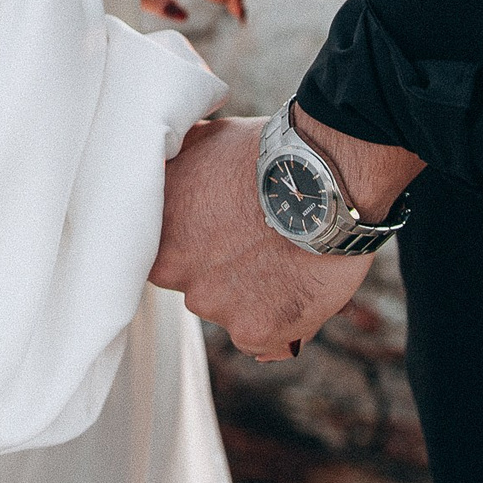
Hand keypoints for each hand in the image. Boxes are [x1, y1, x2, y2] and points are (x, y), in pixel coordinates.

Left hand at [151, 116, 374, 361]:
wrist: (323, 176)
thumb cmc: (266, 153)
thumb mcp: (202, 144)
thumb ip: (178, 170)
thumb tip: (163, 165)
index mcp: (158, 229)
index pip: (160, 252)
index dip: (192, 245)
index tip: (217, 236)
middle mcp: (175, 271)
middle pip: (194, 283)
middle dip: (222, 270)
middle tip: (257, 244)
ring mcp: (213, 304)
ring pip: (229, 310)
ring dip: (252, 294)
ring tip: (287, 259)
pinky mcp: (254, 330)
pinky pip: (261, 338)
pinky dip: (278, 321)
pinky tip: (299, 287)